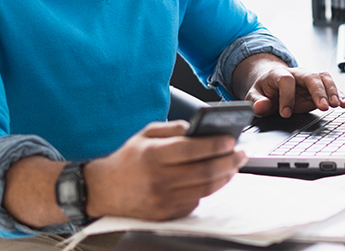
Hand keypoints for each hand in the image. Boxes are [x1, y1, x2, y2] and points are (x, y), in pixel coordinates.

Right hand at [84, 120, 246, 220]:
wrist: (104, 190)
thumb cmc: (128, 159)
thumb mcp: (145, 134)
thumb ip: (172, 128)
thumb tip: (198, 128)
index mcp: (153, 155)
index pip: (192, 149)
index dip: (216, 145)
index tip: (231, 140)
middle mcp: (158, 179)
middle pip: (204, 172)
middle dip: (228, 161)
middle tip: (240, 153)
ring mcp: (162, 200)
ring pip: (205, 189)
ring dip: (225, 177)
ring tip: (233, 166)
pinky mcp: (166, 215)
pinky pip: (195, 202)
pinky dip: (208, 190)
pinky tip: (214, 179)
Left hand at [236, 54, 344, 117]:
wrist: (271, 81)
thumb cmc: (264, 89)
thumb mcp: (254, 95)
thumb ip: (256, 101)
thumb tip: (261, 106)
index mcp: (279, 74)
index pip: (286, 80)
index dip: (286, 97)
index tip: (285, 114)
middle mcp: (297, 74)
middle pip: (310, 76)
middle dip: (318, 91)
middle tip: (323, 106)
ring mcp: (309, 80)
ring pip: (324, 78)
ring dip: (332, 91)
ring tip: (338, 105)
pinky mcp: (318, 87)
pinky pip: (331, 87)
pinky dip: (339, 94)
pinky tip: (344, 103)